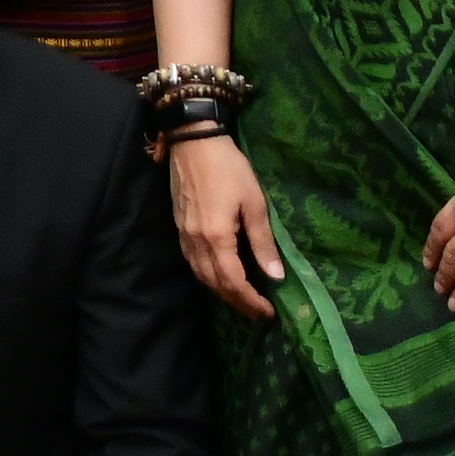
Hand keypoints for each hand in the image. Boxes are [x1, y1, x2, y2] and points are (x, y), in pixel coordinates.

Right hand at [168, 133, 284, 311]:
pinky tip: (220, 276)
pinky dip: (208, 277)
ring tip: (242, 299)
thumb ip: (263, 242)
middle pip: (215, 284)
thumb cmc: (229, 168)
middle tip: (259, 313)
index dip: (252, 301)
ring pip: (201, 276)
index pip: (234, 282)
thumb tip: (275, 276)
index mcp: (217, 238)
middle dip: (237, 302)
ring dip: (221, 292)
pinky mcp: (179, 227)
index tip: (269, 313)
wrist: (193, 142)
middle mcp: (196, 242)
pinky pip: (193, 263)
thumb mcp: (254, 202)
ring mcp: (184, 236)